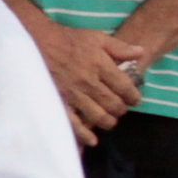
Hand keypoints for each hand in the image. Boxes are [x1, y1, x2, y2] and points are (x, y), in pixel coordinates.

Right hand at [32, 22, 143, 145]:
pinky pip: (74, 123)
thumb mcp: (96, 37)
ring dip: (108, 121)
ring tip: (108, 119)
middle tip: (120, 108)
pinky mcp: (59, 102)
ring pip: (99, 116)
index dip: (133, 96)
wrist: (37, 43)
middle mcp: (89, 82)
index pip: (125, 87)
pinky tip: (92, 140)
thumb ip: (120, 47)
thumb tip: (141, 53)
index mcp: (100, 65)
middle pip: (114, 104)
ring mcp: (74, 94)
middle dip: (121, 109)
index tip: (134, 99)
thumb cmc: (68, 40)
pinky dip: (85, 135)